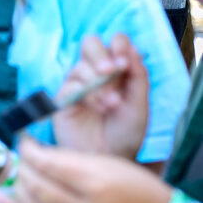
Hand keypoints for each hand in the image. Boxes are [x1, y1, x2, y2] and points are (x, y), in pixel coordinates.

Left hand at [0, 137, 171, 202]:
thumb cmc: (135, 187)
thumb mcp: (108, 164)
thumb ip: (69, 160)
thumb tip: (34, 152)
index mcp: (96, 183)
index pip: (49, 165)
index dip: (29, 151)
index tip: (22, 140)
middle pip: (37, 187)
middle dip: (22, 170)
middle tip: (20, 159)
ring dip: (17, 190)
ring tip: (14, 177)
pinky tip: (3, 200)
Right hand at [51, 34, 148, 158]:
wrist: (109, 159)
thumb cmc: (125, 135)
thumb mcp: (140, 105)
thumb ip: (138, 76)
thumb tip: (130, 47)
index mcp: (117, 72)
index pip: (114, 44)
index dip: (118, 45)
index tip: (126, 61)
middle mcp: (95, 75)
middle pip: (90, 45)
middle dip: (101, 54)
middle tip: (113, 70)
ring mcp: (77, 86)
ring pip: (80, 66)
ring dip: (99, 83)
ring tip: (112, 103)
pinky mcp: (63, 99)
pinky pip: (70, 85)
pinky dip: (88, 94)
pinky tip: (100, 108)